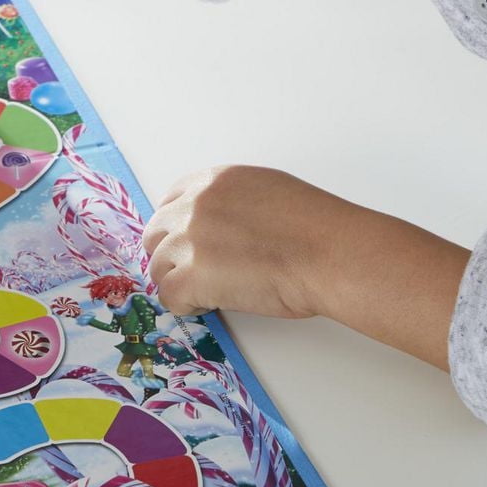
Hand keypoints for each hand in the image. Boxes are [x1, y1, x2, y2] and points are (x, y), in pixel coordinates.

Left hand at [141, 165, 357, 319]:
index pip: (171, 202)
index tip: (187, 244)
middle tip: (195, 272)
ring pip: (159, 267)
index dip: (177, 228)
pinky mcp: (191, 275)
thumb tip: (226, 223)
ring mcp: (189, 239)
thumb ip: (235, 202)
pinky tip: (208, 305)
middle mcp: (194, 205)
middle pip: (156, 233)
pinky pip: (169, 296)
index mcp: (213, 181)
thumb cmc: (317, 229)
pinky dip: (186, 305)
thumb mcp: (269, 192)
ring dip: (179, 281)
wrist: (329, 253)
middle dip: (171, 254)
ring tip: (208, 292)